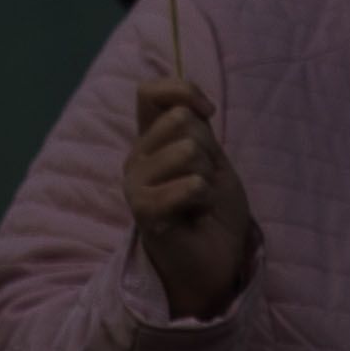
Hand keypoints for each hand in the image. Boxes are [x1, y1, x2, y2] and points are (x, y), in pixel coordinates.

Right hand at [123, 75, 256, 322]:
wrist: (214, 259)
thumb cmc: (213, 210)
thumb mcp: (213, 159)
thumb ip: (197, 130)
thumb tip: (188, 107)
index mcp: (151, 142)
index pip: (150, 94)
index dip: (181, 91)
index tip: (206, 113)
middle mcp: (137, 158)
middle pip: (180, 121)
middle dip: (208, 150)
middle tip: (203, 183)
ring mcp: (135, 184)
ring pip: (188, 151)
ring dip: (208, 178)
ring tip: (198, 202)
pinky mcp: (143, 210)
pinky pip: (189, 185)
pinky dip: (204, 200)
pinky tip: (194, 217)